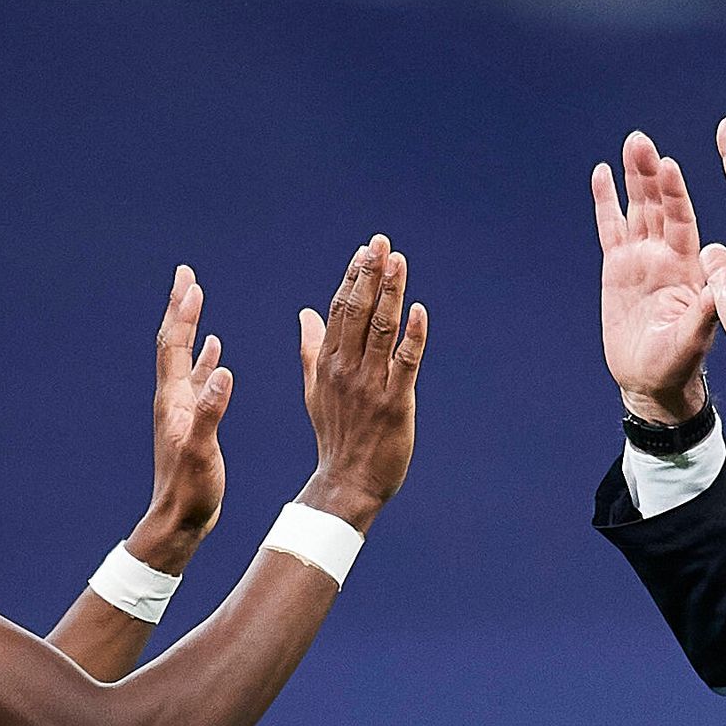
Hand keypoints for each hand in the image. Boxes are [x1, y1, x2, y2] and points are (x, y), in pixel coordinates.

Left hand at [133, 264, 229, 567]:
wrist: (178, 520)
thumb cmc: (189, 490)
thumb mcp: (201, 449)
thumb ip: (210, 410)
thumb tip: (223, 371)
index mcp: (172, 400)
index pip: (174, 346)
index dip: (182, 313)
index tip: (189, 281)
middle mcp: (172, 399)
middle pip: (174, 344)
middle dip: (181, 309)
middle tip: (186, 278)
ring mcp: (180, 410)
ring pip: (185, 359)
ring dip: (190, 329)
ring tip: (196, 303)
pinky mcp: (192, 422)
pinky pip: (197, 380)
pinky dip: (204, 360)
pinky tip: (214, 351)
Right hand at [297, 236, 423, 528]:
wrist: (346, 483)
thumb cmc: (335, 436)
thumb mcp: (315, 389)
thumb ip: (312, 349)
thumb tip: (305, 313)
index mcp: (328, 364)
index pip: (339, 310)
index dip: (353, 278)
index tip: (365, 250)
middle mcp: (347, 369)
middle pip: (357, 311)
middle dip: (370, 275)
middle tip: (381, 242)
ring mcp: (371, 385)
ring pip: (381, 330)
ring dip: (391, 293)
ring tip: (398, 261)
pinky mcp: (395, 404)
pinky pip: (406, 364)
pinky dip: (413, 336)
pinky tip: (420, 311)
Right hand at [593, 130, 715, 425]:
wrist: (652, 381)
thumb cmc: (679, 363)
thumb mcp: (694, 339)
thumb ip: (702, 312)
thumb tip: (716, 287)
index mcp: (688, 266)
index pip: (682, 222)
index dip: (675, 195)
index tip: (669, 168)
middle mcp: (665, 255)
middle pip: (657, 206)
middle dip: (650, 174)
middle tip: (641, 141)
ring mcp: (641, 258)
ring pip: (635, 209)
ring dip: (632, 178)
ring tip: (630, 144)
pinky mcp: (617, 268)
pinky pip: (610, 228)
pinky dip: (606, 201)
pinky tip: (602, 173)